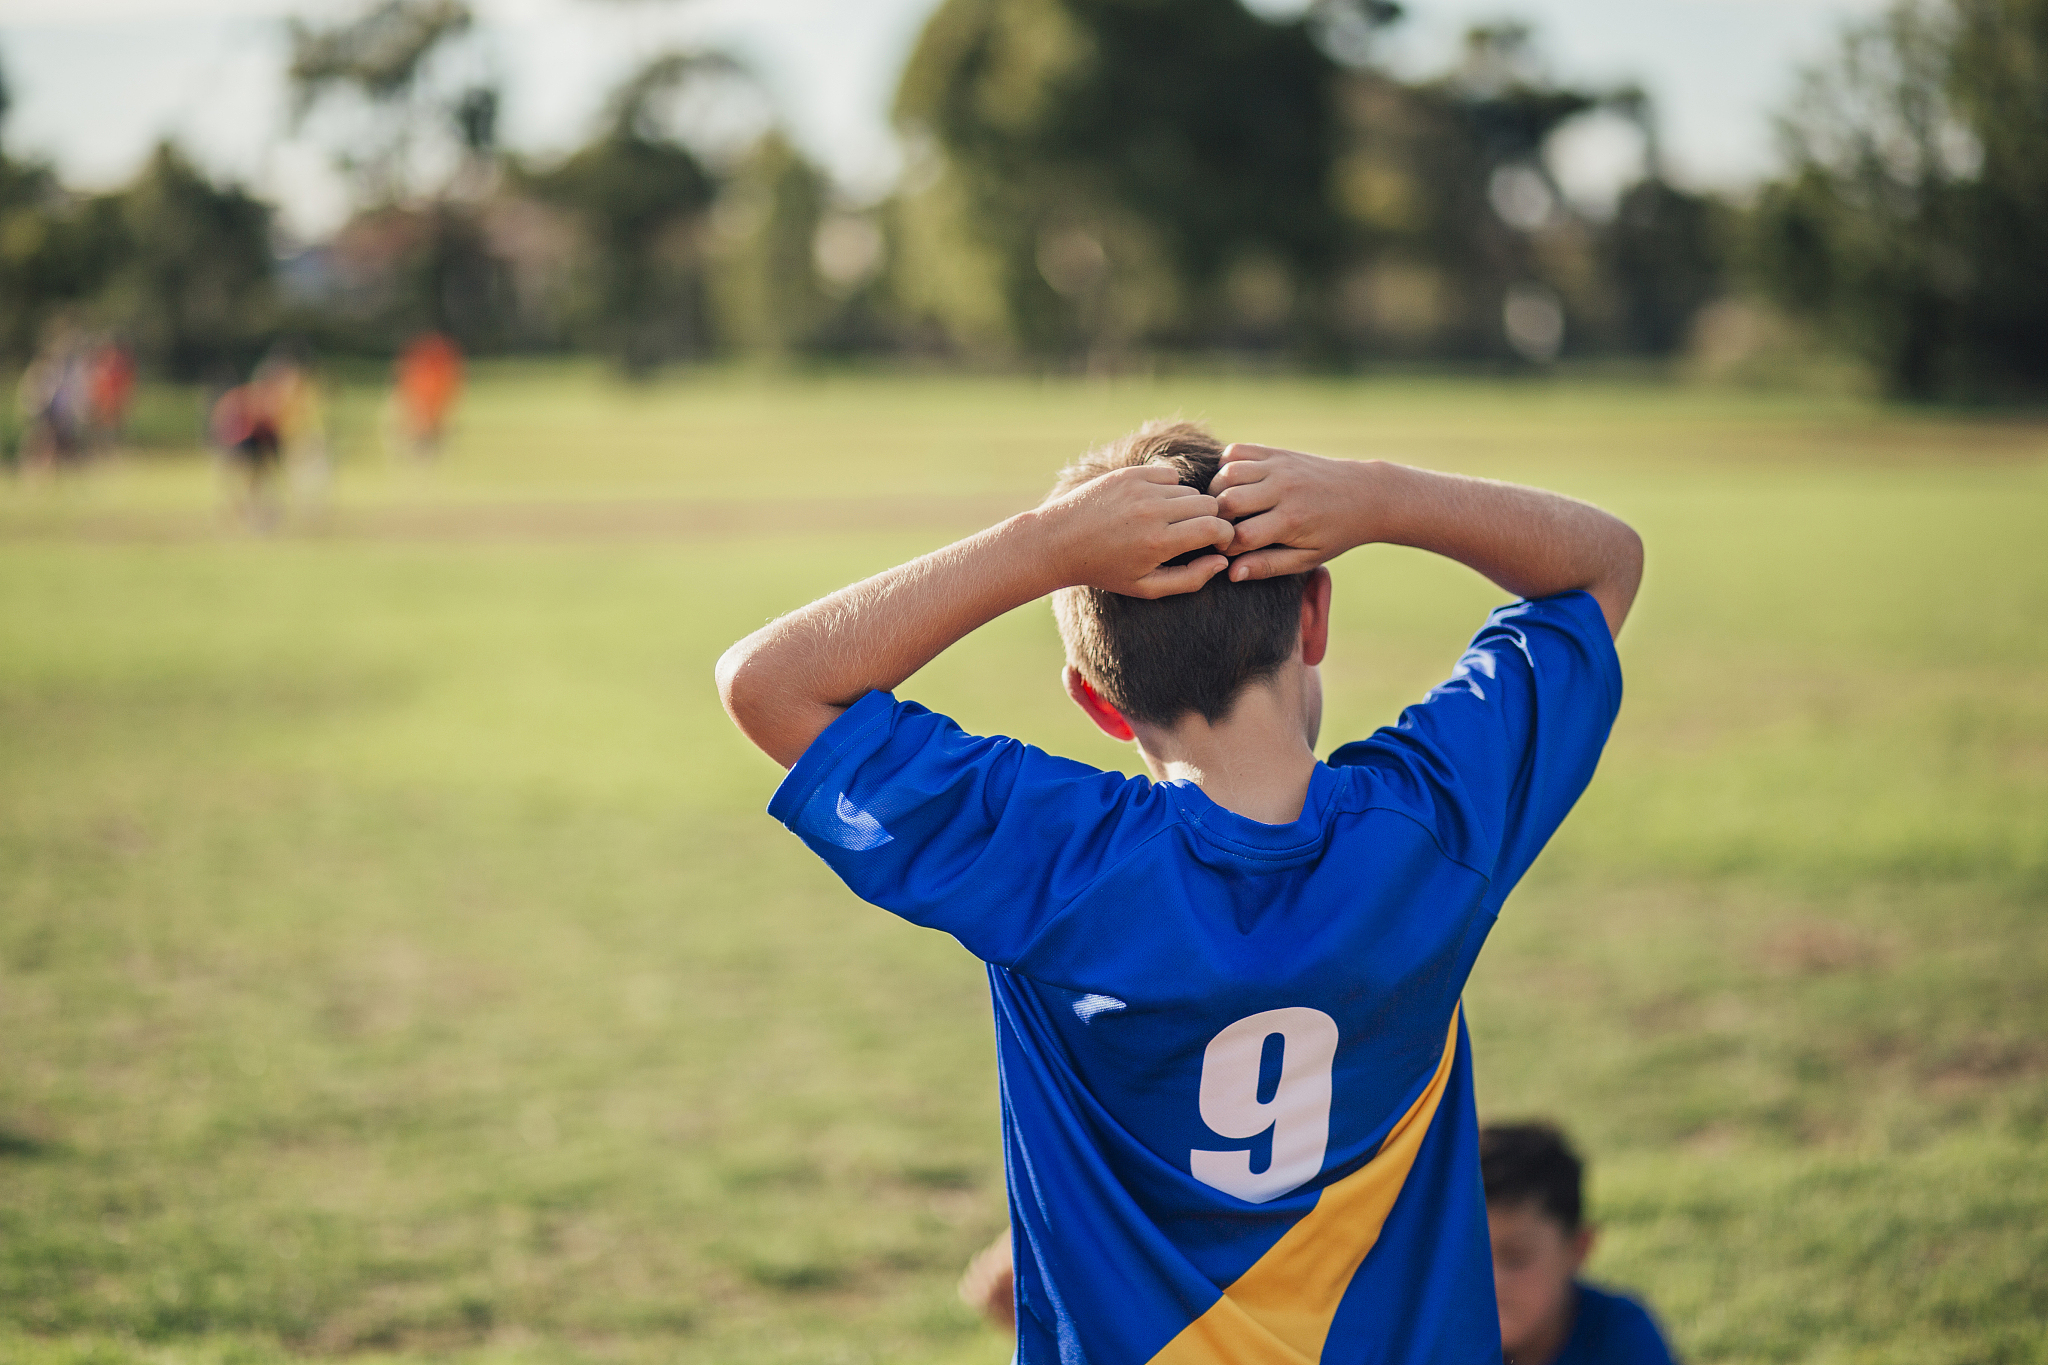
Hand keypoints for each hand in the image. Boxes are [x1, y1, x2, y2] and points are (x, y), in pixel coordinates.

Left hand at [1040, 464, 1234, 597]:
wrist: (1058, 541)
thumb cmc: (1104, 570)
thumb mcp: (1146, 587)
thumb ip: (1190, 579)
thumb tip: (1222, 561)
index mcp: (1159, 542)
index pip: (1216, 528)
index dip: (1224, 536)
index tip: (1216, 545)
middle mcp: (1152, 511)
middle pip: (1209, 505)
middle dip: (1210, 520)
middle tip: (1195, 534)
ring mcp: (1140, 488)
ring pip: (1189, 490)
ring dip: (1187, 506)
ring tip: (1170, 522)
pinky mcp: (1130, 473)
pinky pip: (1169, 475)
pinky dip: (1169, 489)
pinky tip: (1154, 504)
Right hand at [1208, 444, 1376, 580]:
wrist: (1366, 495)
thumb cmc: (1336, 533)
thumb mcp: (1308, 558)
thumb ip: (1269, 566)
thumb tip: (1232, 573)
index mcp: (1291, 520)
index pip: (1240, 535)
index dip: (1227, 548)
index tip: (1229, 553)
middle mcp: (1283, 489)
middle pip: (1227, 501)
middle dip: (1215, 520)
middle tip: (1221, 530)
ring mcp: (1279, 467)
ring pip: (1227, 473)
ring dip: (1216, 492)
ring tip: (1223, 508)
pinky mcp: (1278, 453)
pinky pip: (1237, 451)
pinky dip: (1226, 466)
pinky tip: (1234, 484)